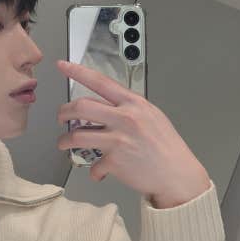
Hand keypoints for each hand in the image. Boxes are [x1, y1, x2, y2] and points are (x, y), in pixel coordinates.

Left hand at [56, 60, 210, 206]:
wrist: (178, 175)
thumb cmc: (167, 147)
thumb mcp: (152, 116)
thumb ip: (129, 109)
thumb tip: (108, 107)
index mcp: (134, 103)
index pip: (101, 81)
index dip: (78, 71)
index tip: (63, 65)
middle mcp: (124, 118)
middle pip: (81, 107)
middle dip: (64, 112)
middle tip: (61, 118)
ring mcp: (118, 140)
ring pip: (77, 135)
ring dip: (65, 140)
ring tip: (64, 143)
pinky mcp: (114, 161)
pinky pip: (94, 166)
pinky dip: (95, 171)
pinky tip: (99, 173)